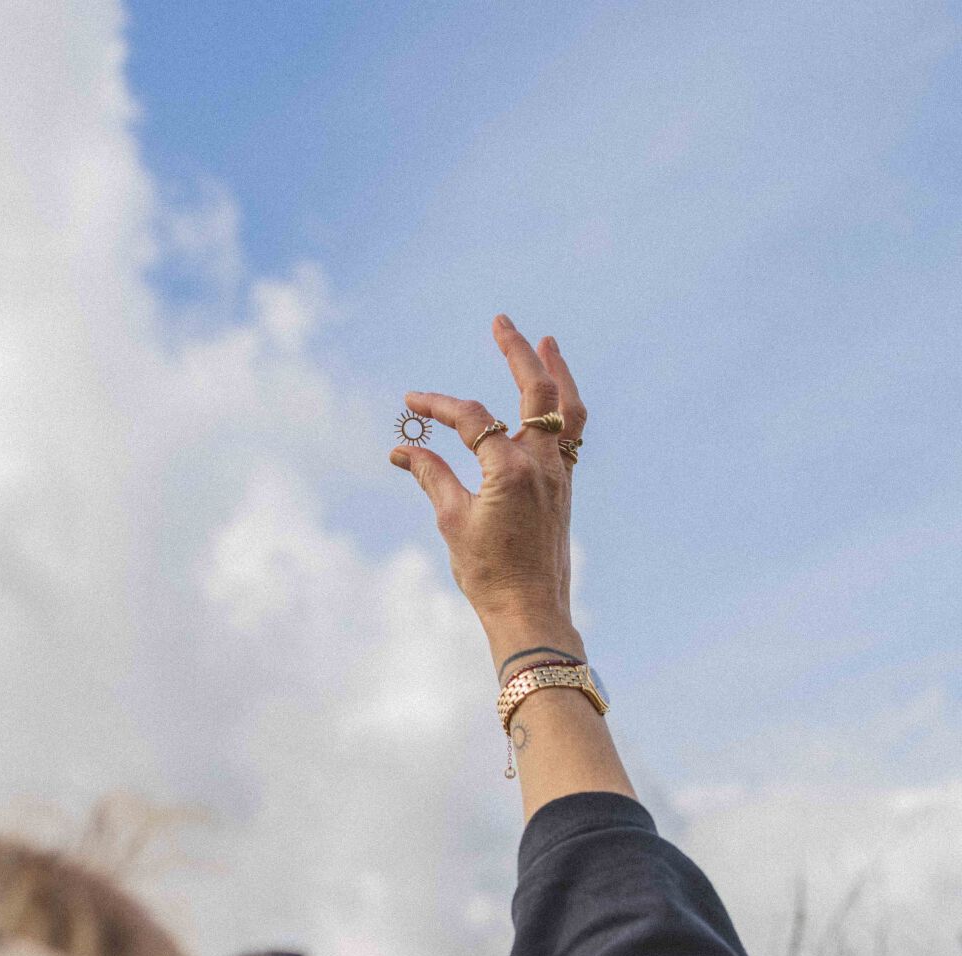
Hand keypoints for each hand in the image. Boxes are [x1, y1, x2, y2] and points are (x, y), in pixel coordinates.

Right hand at [389, 314, 587, 628]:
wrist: (531, 613)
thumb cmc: (489, 573)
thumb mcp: (452, 521)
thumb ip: (431, 475)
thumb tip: (402, 448)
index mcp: (512, 470)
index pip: (474, 419)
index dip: (438, 406)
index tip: (410, 403)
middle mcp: (543, 465)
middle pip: (540, 392)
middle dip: (520, 352)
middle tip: (502, 321)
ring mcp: (560, 476)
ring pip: (569, 411)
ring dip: (558, 373)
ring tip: (548, 343)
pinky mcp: (565, 489)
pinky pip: (572, 436)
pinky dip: (563, 408)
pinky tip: (553, 400)